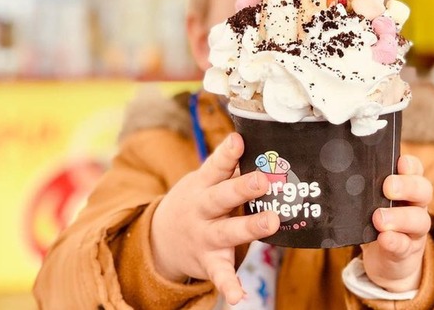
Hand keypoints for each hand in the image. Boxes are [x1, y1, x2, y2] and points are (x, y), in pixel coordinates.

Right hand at [150, 133, 279, 304]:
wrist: (161, 239)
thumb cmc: (198, 201)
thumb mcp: (205, 182)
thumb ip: (229, 168)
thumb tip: (258, 144)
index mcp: (203, 186)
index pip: (216, 166)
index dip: (228, 153)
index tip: (238, 140)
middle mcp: (202, 210)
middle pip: (222, 197)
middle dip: (242, 188)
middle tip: (263, 181)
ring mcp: (205, 237)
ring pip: (227, 232)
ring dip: (249, 227)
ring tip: (272, 222)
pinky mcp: (209, 262)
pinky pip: (219, 275)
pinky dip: (228, 286)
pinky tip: (239, 297)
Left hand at [361, 155, 432, 292]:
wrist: (386, 262)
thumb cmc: (375, 223)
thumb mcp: (370, 203)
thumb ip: (363, 190)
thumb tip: (342, 174)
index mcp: (408, 188)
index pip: (416, 170)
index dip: (410, 165)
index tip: (400, 162)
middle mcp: (416, 206)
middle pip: (423, 191)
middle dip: (406, 186)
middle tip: (387, 187)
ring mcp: (415, 231)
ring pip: (419, 219)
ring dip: (399, 217)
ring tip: (379, 219)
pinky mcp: (407, 252)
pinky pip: (405, 245)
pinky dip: (394, 241)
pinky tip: (384, 238)